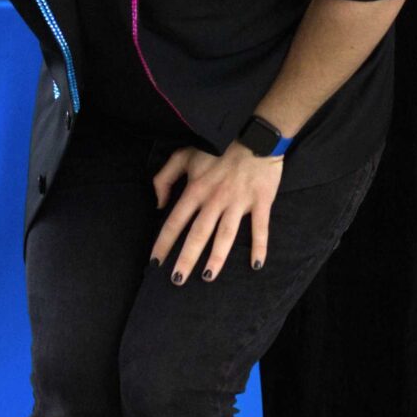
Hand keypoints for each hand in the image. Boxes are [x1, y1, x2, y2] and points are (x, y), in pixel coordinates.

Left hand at [149, 143, 283, 283]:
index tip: (156, 262)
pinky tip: (256, 265)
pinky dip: (260, 246)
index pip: (175, 221)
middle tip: (177, 281)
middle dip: (186, 259)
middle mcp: (214, 199)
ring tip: (208, 277)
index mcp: (195, 189)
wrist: (255, 135)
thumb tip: (159, 205)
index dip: (164, 243)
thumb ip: (164, 178)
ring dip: (216, 257)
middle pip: (198, 234)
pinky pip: (260, 228)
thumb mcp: (183, 155)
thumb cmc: (218, 147)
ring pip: (225, 235)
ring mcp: (238, 202)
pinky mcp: (260, 202)